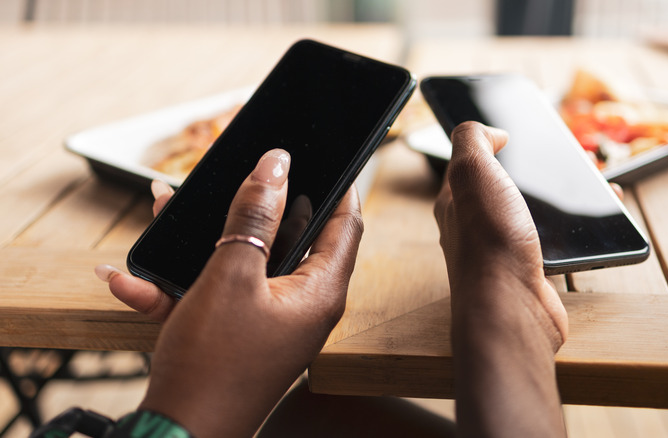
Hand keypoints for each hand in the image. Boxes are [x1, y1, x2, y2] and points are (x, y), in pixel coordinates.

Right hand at [101, 149, 362, 436]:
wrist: (177, 434)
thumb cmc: (212, 363)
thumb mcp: (231, 275)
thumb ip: (254, 216)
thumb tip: (276, 165)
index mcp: (319, 291)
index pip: (345, 224)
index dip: (337, 186)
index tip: (323, 155)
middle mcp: (302, 306)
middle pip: (289, 237)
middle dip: (253, 205)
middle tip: (233, 176)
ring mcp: (270, 321)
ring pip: (244, 262)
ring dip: (205, 238)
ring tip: (166, 208)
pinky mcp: (239, 334)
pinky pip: (217, 295)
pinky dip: (181, 284)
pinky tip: (131, 279)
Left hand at [436, 122, 567, 436]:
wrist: (511, 309)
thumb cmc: (489, 242)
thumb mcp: (472, 171)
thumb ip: (473, 140)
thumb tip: (490, 131)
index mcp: (455, 199)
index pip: (470, 162)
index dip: (494, 144)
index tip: (521, 134)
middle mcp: (474, 225)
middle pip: (506, 186)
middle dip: (537, 170)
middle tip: (569, 158)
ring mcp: (502, 249)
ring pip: (533, 212)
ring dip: (561, 197)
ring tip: (592, 182)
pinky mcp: (530, 271)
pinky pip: (554, 240)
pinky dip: (575, 227)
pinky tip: (595, 223)